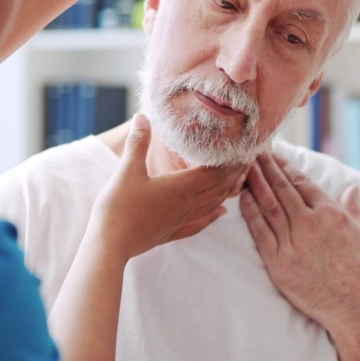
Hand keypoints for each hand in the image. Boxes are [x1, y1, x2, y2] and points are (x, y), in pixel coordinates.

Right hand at [88, 114, 245, 260]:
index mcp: (180, 187)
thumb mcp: (127, 169)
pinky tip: (220, 213)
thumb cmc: (119, 207)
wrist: (110, 244)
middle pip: (219, 188)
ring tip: (238, 181)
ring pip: (213, 205)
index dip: (231, 162)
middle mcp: (187, 205)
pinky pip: (201, 223)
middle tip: (248, 161)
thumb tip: (142, 116)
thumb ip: (138, 142)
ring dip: (228, 192)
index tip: (244, 151)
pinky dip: (214, 215)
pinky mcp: (172, 233)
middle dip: (235, 174)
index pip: (215, 173)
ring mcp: (181, 221)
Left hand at [239, 152, 359, 333]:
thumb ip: (354, 209)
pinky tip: (243, 198)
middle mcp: (311, 224)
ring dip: (255, 184)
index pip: (302, 182)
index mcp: (332, 214)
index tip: (275, 155)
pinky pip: (261, 233)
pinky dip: (250, 214)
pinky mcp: (280, 264)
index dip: (286, 166)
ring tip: (244, 167)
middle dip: (266, 168)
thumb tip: (352, 189)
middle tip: (252, 152)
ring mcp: (293, 244)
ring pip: (269, 207)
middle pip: (282, 189)